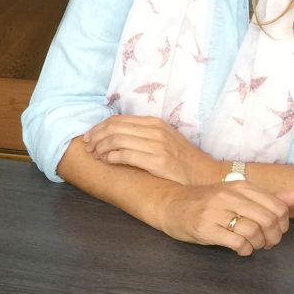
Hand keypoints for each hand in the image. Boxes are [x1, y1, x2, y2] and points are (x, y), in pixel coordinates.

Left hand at [85, 115, 218, 184]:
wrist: (205, 174)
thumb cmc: (180, 160)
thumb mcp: (163, 140)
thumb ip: (142, 135)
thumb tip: (113, 137)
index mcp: (154, 123)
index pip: (118, 120)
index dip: (98, 128)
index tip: (88, 138)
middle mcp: (155, 131)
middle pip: (114, 128)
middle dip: (95, 138)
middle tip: (88, 149)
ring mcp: (157, 145)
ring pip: (117, 140)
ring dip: (101, 148)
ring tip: (96, 157)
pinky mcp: (158, 162)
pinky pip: (126, 155)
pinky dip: (112, 158)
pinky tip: (108, 162)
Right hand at [158, 182, 293, 255]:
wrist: (171, 206)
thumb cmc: (207, 202)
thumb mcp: (238, 195)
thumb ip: (270, 197)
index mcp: (241, 187)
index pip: (277, 206)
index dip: (283, 224)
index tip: (275, 231)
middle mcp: (229, 197)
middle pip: (268, 220)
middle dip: (273, 237)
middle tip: (267, 243)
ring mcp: (216, 213)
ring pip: (253, 232)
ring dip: (258, 244)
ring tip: (252, 245)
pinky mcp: (205, 229)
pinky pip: (236, 242)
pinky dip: (244, 250)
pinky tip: (240, 249)